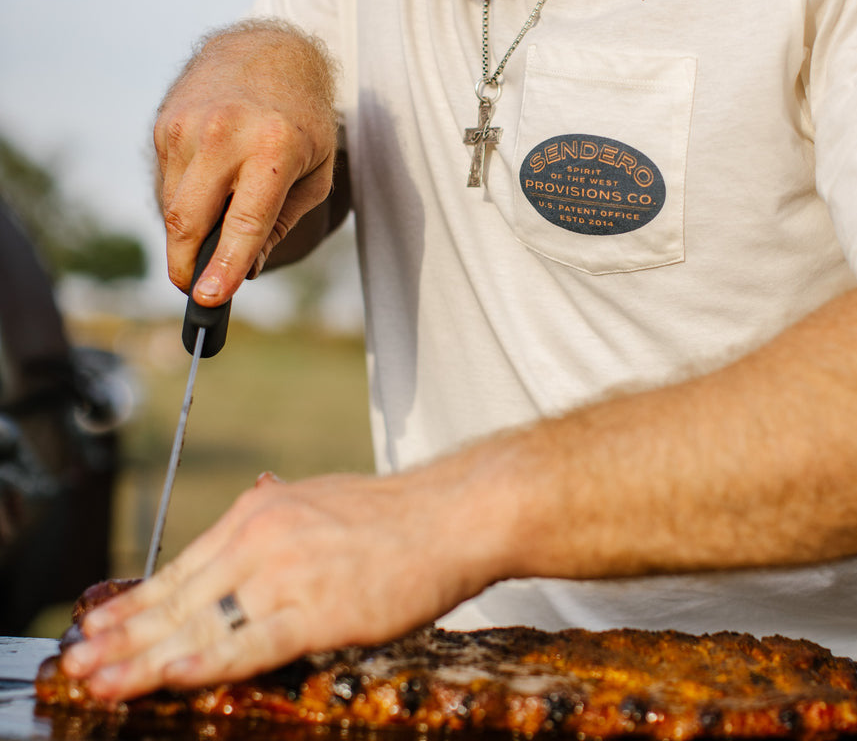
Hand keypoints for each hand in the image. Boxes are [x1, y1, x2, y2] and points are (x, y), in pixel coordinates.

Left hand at [61, 468, 501, 700]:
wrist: (450, 513)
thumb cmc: (394, 514)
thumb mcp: (318, 501)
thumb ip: (276, 524)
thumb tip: (244, 539)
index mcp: (262, 510)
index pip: (182, 565)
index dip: (135, 601)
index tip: (96, 625)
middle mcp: (264, 536)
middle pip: (180, 596)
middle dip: (124, 636)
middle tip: (79, 665)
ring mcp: (289, 571)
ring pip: (203, 624)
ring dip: (147, 659)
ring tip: (104, 683)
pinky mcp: (320, 608)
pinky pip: (252, 641)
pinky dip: (209, 661)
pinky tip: (174, 673)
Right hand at [154, 21, 338, 304]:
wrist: (271, 51)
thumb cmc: (303, 120)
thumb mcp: (315, 171)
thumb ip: (282, 222)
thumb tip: (247, 269)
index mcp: (274, 147)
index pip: (244, 221)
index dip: (225, 266)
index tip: (209, 299)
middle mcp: (226, 134)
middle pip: (189, 220)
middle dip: (186, 266)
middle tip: (195, 289)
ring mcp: (189, 127)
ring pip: (173, 206)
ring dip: (187, 233)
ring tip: (215, 231)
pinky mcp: (166, 124)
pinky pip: (167, 183)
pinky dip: (184, 201)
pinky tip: (209, 189)